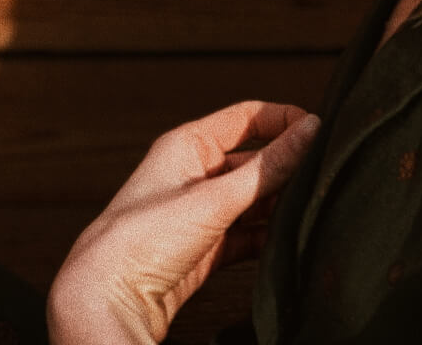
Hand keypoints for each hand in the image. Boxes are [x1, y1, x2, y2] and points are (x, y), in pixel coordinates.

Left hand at [46, 99, 321, 344]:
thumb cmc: (139, 242)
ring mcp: (198, 214)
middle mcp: (193, 175)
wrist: (104, 303)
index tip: (317, 130)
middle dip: (285, 169)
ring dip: (277, 206)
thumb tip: (311, 130)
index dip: (284, 120)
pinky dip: (266, 236)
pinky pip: (245, 234)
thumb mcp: (214, 198)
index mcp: (188, 145)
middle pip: (254, 160)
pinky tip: (283, 240)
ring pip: (252, 200)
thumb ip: (268, 167)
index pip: (248, 117)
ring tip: (303, 211)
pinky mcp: (203, 250)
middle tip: (316, 177)